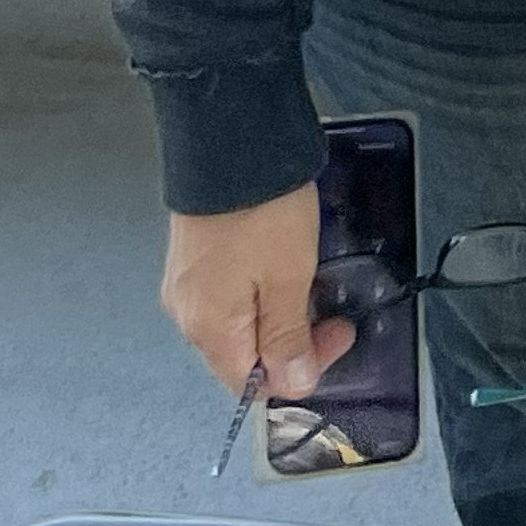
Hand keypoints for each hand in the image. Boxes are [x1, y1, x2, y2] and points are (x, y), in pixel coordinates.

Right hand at [162, 186, 354, 405]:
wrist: (230, 139)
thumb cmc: (263, 209)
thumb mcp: (289, 275)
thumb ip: (288, 337)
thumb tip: (294, 385)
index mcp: (208, 330)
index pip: (253, 384)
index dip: (301, 369)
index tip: (338, 333)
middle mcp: (187, 315)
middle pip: (244, 354)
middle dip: (292, 341)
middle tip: (330, 305)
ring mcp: (187, 284)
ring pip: (239, 324)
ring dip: (278, 315)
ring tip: (309, 280)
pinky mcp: (193, 257)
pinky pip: (229, 295)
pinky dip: (259, 292)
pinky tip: (281, 266)